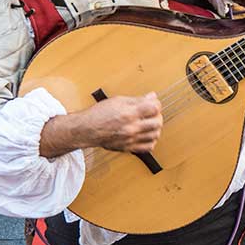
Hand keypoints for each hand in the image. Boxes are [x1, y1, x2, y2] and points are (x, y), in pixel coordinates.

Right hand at [39, 92, 163, 157]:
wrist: (87, 129)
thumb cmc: (99, 114)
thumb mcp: (118, 101)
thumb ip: (137, 100)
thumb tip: (152, 96)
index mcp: (129, 113)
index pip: (154, 108)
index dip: (156, 104)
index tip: (153, 104)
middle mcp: (131, 127)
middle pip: (157, 122)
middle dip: (157, 116)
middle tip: (152, 114)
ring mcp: (131, 139)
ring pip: (155, 135)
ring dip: (155, 128)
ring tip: (149, 124)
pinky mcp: (128, 147)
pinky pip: (148, 147)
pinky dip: (151, 141)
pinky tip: (146, 135)